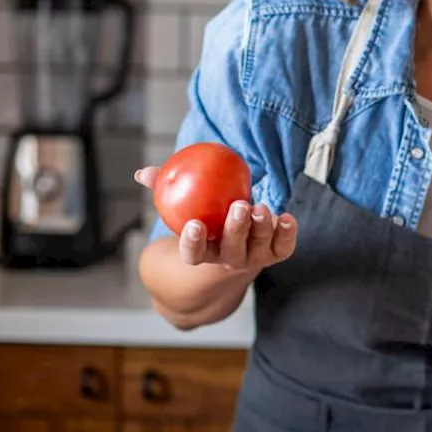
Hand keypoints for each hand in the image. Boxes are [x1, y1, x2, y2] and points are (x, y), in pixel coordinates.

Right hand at [135, 166, 296, 269]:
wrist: (240, 239)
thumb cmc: (208, 217)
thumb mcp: (187, 204)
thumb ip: (166, 188)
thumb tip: (143, 173)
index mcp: (204, 251)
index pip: (194, 254)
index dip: (193, 243)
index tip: (194, 224)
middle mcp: (229, 258)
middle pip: (231, 249)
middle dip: (235, 229)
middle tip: (239, 206)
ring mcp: (254, 258)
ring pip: (258, 246)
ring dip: (261, 227)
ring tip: (262, 206)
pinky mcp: (276, 253)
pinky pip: (284, 247)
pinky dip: (287, 233)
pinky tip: (288, 217)